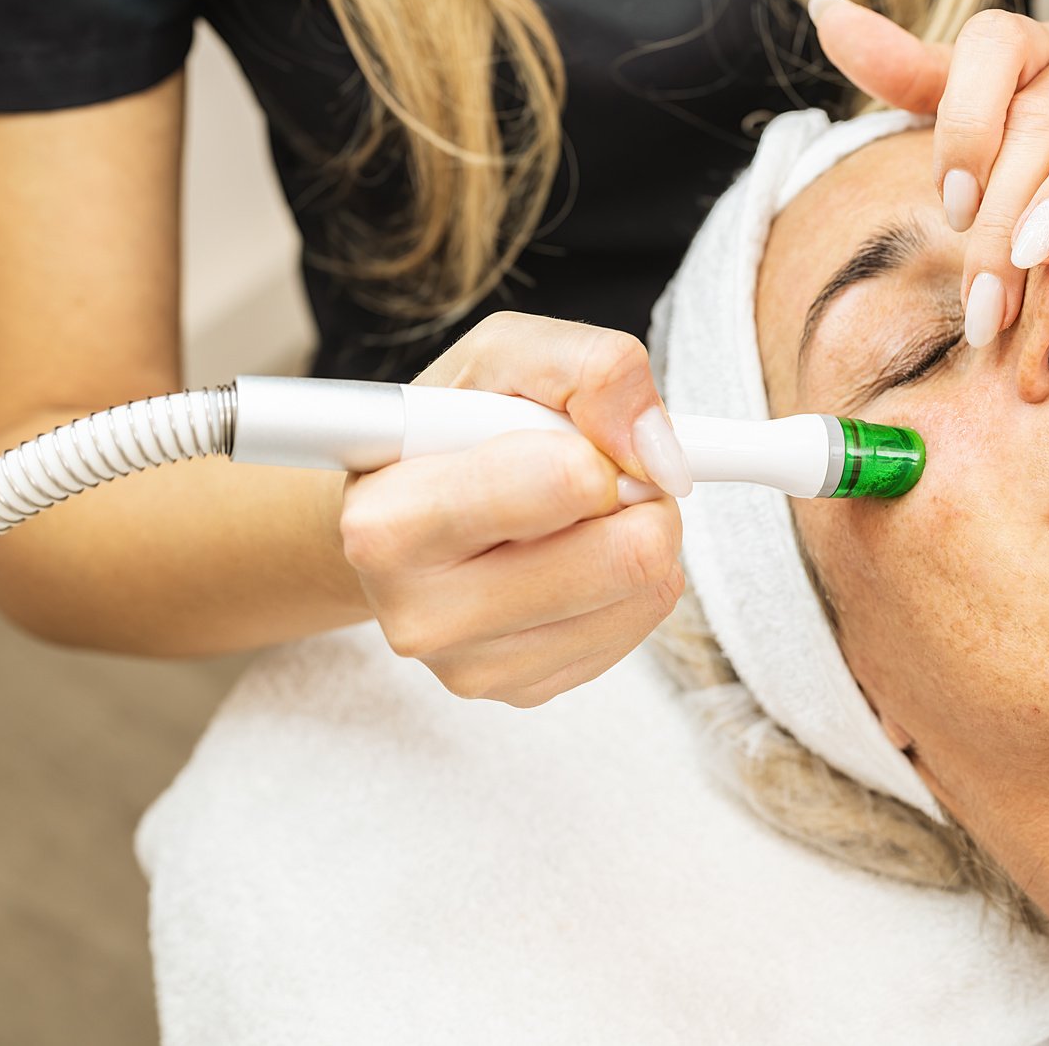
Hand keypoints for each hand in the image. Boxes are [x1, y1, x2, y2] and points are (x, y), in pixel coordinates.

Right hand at [338, 313, 692, 706]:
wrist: (396, 520)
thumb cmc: (447, 431)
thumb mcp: (502, 357)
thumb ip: (588, 369)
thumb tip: (657, 449)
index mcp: (392, 522)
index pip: (568, 483)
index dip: (602, 448)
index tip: (582, 439)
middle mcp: (422, 614)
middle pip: (629, 555)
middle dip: (638, 493)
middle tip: (596, 472)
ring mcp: (472, 667)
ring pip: (646, 589)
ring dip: (635, 531)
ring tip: (573, 512)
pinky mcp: (522, 692)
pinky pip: (641, 623)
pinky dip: (630, 578)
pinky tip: (571, 554)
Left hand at [810, 0, 1048, 342]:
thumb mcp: (1011, 79)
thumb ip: (921, 71)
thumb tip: (824, 14)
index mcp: (1040, 47)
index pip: (986, 55)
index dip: (962, 125)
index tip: (949, 209)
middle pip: (1041, 116)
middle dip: (1003, 210)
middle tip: (982, 301)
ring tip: (1045, 250)